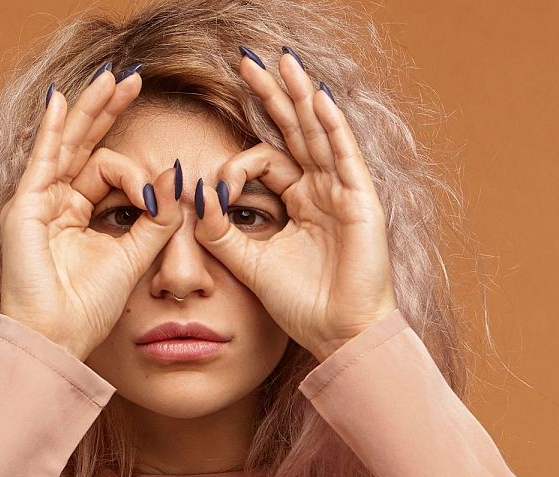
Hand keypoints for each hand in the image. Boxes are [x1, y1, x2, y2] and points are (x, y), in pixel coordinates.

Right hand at [0, 64, 180, 360]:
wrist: (59, 337)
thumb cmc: (89, 308)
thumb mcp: (136, 256)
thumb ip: (158, 219)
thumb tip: (179, 177)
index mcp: (80, 215)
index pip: (109, 171)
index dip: (141, 176)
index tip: (161, 197)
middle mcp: (57, 203)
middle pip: (86, 145)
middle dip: (109, 111)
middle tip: (134, 80)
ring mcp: (38, 202)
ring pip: (69, 144)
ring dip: (91, 110)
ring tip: (112, 79)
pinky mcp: (27, 208)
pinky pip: (42, 160)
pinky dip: (53, 130)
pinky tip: (63, 101)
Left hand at [191, 49, 396, 361]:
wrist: (337, 334)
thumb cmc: (301, 305)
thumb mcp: (249, 263)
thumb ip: (222, 232)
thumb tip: (197, 195)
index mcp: (298, 203)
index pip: (267, 160)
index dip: (237, 162)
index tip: (216, 187)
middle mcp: (321, 191)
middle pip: (294, 131)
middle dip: (272, 95)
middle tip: (248, 60)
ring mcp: (343, 193)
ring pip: (319, 133)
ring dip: (300, 96)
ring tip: (283, 61)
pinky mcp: (361, 201)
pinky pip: (345, 154)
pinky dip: (331, 125)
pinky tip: (315, 98)